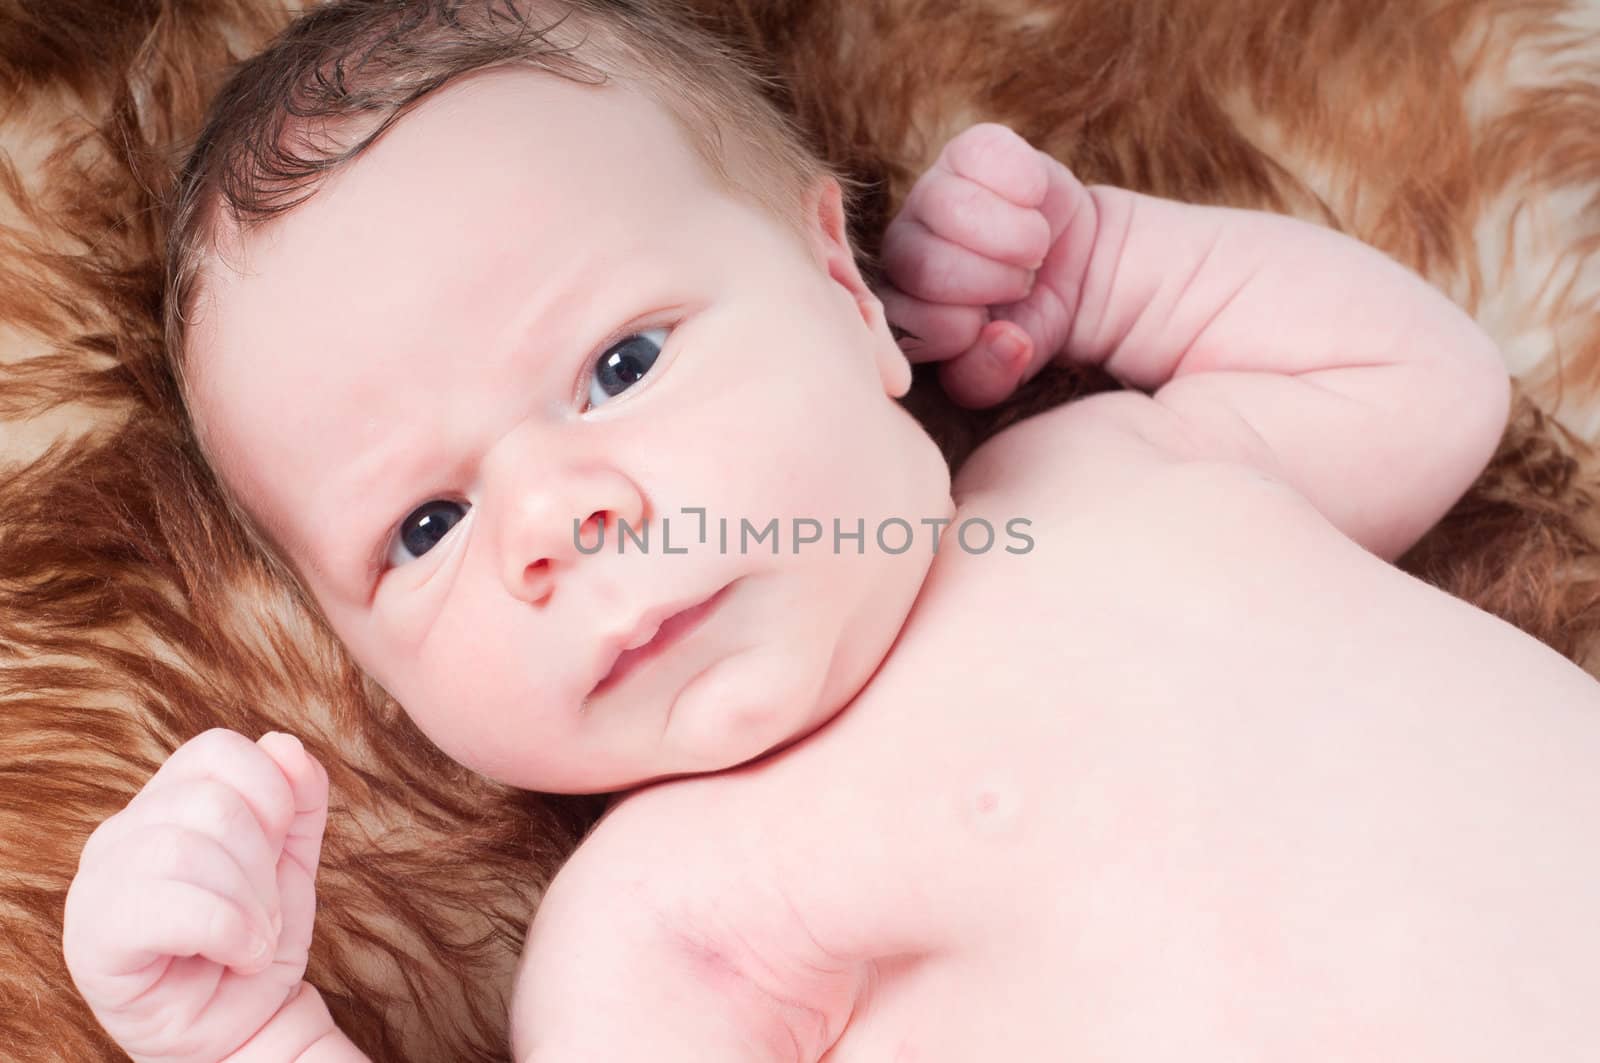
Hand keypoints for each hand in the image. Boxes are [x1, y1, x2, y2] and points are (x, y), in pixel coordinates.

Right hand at [63, 729, 329, 1062]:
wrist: (245, 1026)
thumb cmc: (256, 939)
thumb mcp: (291, 860)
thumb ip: (297, 800)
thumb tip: (286, 745)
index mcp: (164, 803)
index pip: (216, 749)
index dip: (270, 795)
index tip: (280, 850)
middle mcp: (121, 834)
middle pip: (210, 803)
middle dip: (263, 865)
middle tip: (266, 915)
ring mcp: (97, 885)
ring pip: (186, 851)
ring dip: (248, 905)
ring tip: (254, 940)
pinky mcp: (92, 940)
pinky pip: (168, 907)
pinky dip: (227, 933)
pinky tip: (238, 956)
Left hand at [878, 122, 1090, 407]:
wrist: (1077, 274)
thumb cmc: (1027, 324)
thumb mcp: (1005, 369)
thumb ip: (985, 376)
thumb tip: (1003, 338)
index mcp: (896, 304)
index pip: (897, 317)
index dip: (951, 328)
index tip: (985, 327)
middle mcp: (903, 246)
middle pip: (919, 262)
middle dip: (987, 283)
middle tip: (1021, 286)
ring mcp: (932, 192)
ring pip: (947, 206)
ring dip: (1010, 236)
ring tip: (1033, 252)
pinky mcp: (970, 151)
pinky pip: (984, 154)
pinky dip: (1023, 183)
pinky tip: (1036, 202)